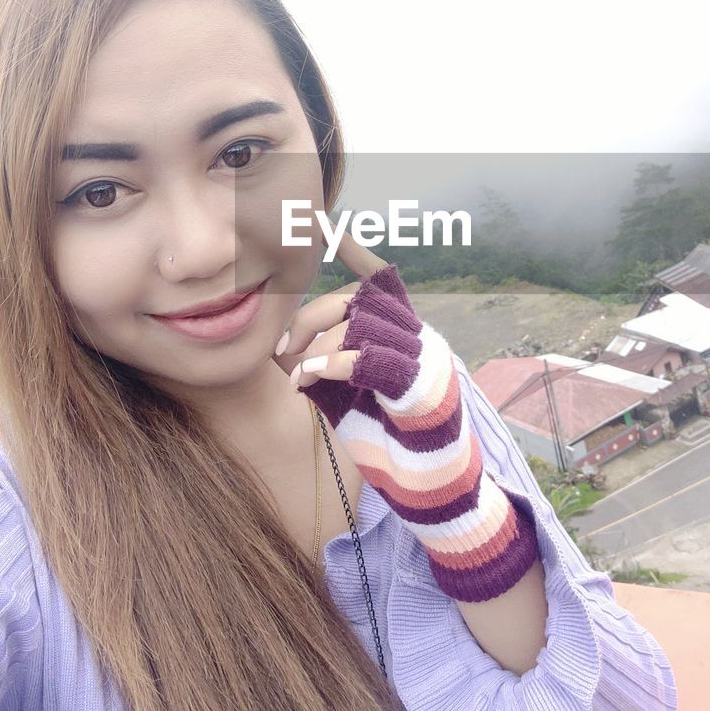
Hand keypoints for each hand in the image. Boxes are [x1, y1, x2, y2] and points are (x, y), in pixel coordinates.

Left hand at [273, 233, 539, 603]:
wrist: (428, 489)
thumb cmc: (387, 441)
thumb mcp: (343, 398)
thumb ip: (320, 366)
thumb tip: (282, 348)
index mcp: (402, 333)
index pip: (379, 279)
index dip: (354, 249)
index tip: (323, 221)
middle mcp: (417, 335)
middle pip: (356, 300)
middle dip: (310, 318)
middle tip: (282, 350)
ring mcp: (423, 357)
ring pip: (361, 324)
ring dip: (318, 344)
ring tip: (297, 372)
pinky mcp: (420, 384)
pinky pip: (370, 357)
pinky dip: (333, 362)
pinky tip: (309, 377)